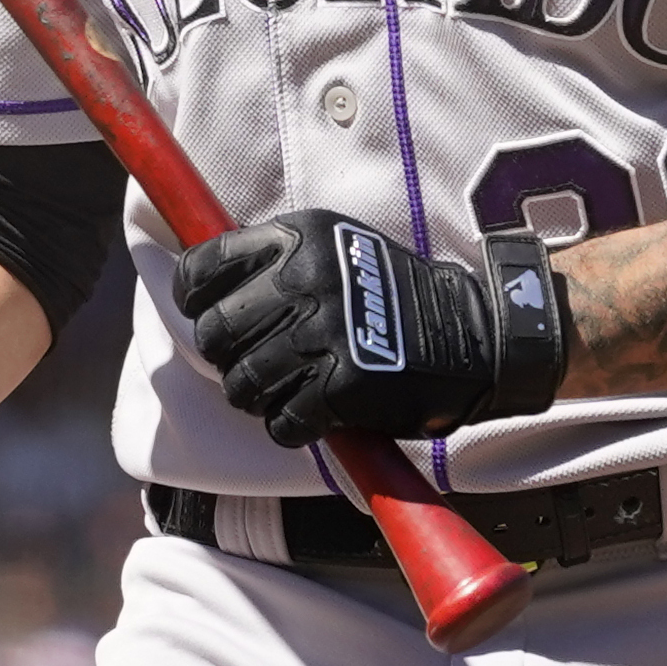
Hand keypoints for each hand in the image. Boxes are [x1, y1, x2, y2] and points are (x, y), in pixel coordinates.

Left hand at [172, 216, 565, 448]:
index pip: (204, 268)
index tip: (203, 313)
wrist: (473, 334)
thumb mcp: (335, 248)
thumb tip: (204, 289)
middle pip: (215, 332)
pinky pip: (283, 421)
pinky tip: (311, 415)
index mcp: (297, 238)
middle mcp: (305, 279)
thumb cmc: (394, 295)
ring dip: (255, 397)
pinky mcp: (343, 383)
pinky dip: (290, 427)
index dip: (193, 298)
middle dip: (225, 357)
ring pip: (242, 384)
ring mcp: (324, 332)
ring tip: (282, 392)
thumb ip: (275, 261)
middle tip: (251, 364)